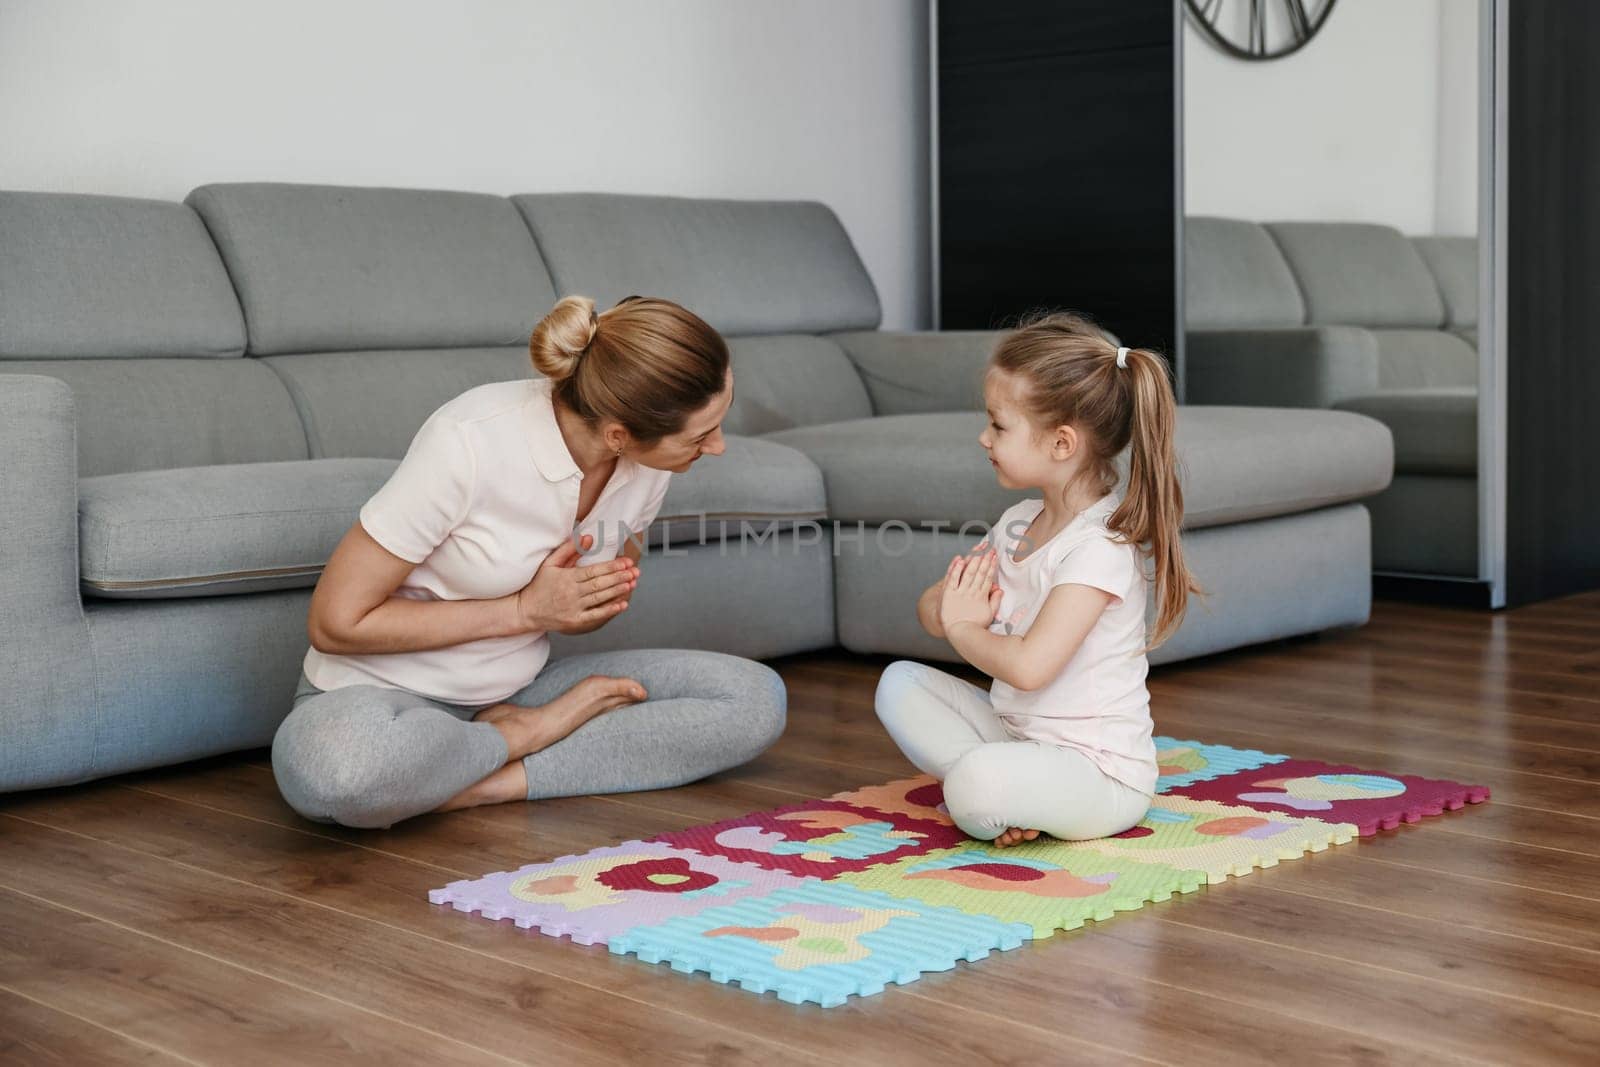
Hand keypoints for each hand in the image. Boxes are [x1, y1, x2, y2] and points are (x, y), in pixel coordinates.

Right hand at [512, 534, 638, 634]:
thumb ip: (569, 549)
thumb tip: (588, 537)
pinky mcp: (574, 621)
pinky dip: (609, 610)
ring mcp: (573, 608)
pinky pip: (595, 615)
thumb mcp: (549, 563)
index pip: (593, 570)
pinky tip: (622, 605)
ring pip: (599, 598)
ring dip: (617, 591)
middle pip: (599, 584)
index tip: (626, 562)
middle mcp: (571, 593)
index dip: (612, 566)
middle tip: (635, 572)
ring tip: (632, 584)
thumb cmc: (538, 585)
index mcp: (566, 577)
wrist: (525, 611)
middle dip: (619, 577)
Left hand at [938, 548, 1001, 633]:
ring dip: (974, 559)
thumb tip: (1000, 590)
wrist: (958, 633)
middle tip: (989, 547)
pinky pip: (953, 579)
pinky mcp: (948, 594)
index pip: (988, 577)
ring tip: (978, 548)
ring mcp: (960, 592)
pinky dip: (956, 569)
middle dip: (985, 558)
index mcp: (982, 597)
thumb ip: (995, 601)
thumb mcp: (989, 615)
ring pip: (968, 572)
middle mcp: (971, 592)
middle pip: (979, 572)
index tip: (994, 555)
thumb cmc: (974, 625)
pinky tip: (959, 559)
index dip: (991, 565)